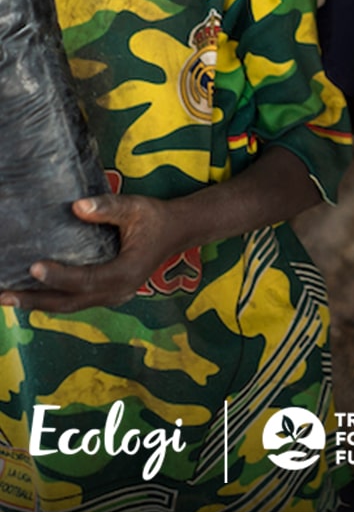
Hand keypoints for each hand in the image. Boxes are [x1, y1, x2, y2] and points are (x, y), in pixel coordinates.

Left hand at [0, 193, 179, 312]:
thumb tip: (76, 206)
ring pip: (70, 305)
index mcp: (125, 272)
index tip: (33, 266)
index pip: (85, 279)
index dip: (58, 276)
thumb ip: (108, 208)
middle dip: (35, 299)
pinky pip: (76, 301)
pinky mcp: (108, 293)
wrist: (178, 231)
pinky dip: (53, 298)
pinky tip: (33, 292)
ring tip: (8, 296)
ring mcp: (113, 295)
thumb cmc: (157, 218)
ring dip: (38, 302)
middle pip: (69, 302)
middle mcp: (117, 291)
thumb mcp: (136, 207)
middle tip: (3, 295)